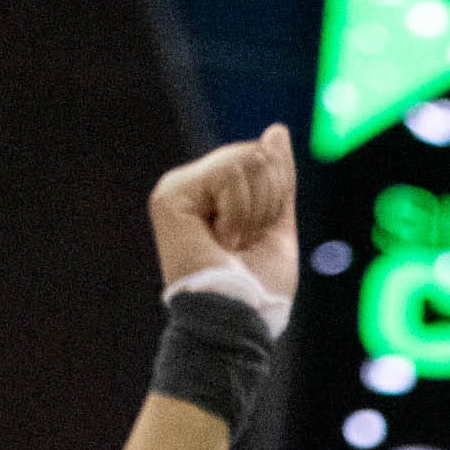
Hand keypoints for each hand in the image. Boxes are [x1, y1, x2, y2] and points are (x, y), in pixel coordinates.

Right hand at [148, 123, 298, 306]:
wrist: (238, 318)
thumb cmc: (259, 287)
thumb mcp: (278, 225)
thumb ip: (278, 178)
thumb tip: (277, 131)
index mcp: (215, 194)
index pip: (259, 161)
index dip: (276, 196)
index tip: (256, 239)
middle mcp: (193, 186)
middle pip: (254, 155)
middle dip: (267, 203)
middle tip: (245, 243)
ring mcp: (179, 188)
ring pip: (245, 160)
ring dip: (254, 213)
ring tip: (233, 243)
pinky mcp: (171, 195)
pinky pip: (228, 174)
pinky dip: (239, 213)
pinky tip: (221, 238)